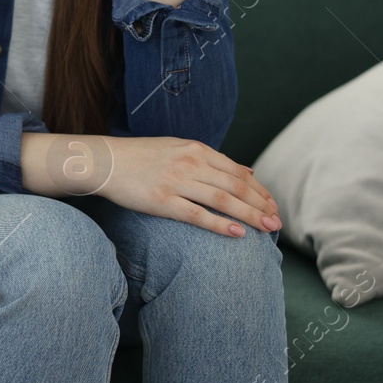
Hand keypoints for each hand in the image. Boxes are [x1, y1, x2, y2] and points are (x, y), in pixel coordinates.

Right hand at [95, 135, 280, 236]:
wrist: (105, 161)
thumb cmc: (142, 157)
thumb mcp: (179, 148)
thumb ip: (213, 159)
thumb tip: (248, 171)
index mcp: (196, 149)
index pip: (237, 171)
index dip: (259, 190)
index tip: (272, 205)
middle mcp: (190, 163)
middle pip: (235, 186)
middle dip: (260, 205)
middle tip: (277, 221)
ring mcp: (177, 181)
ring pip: (223, 200)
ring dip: (249, 215)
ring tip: (268, 228)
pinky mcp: (163, 201)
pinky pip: (198, 215)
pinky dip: (220, 224)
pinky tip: (238, 234)